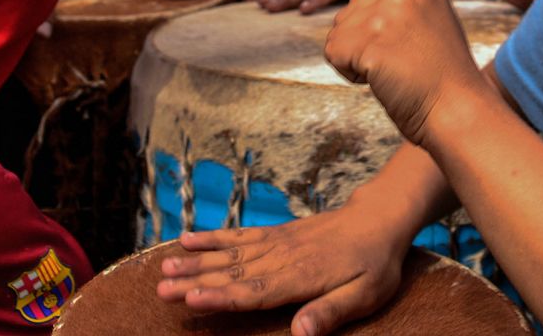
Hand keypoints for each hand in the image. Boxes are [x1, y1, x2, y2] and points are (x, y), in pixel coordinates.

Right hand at [158, 205, 407, 334]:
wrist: (379, 219)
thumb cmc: (375, 264)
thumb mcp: (366, 294)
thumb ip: (331, 312)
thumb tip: (300, 334)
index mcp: (300, 276)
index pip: (254, 291)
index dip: (222, 296)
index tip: (192, 299)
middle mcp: (282, 257)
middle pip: (233, 272)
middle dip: (196, 281)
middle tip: (163, 287)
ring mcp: (277, 242)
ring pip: (230, 253)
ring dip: (197, 261)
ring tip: (166, 267)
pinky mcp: (276, 234)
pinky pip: (240, 235)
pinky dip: (214, 237)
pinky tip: (189, 239)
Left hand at [326, 0, 487, 146]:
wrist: (460, 111)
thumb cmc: (442, 73)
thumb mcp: (424, 20)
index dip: (385, 32)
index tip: (416, 46)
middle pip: (351, 13)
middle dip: (368, 43)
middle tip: (406, 61)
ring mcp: (387, 11)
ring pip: (339, 33)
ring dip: (358, 59)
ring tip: (396, 70)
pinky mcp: (369, 38)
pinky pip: (333, 53)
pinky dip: (351, 74)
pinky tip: (383, 79)